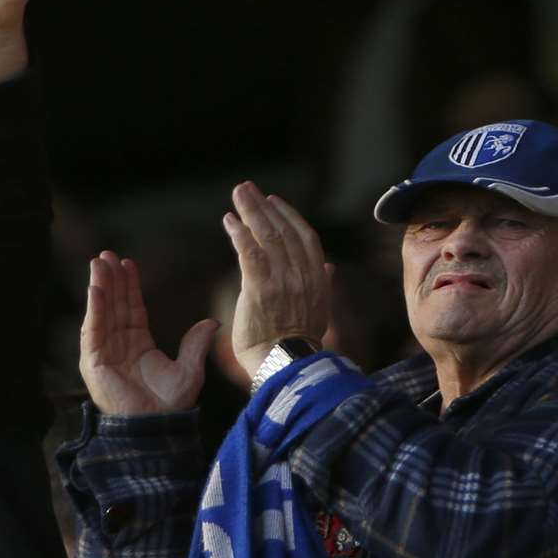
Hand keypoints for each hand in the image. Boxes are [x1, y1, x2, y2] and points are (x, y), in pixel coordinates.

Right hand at [79, 252, 218, 415]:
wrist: (156, 427)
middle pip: (114, 305)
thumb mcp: (189, 370)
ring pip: (101, 313)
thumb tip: (212, 321)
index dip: (130, 286)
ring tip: (98, 263)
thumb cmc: (170, 404)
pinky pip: (92, 331)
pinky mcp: (93, 362)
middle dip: (110, 279)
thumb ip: (196, 344)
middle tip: (107, 254)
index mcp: (138, 345)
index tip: (128, 262)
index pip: (131, 308)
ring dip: (99, 287)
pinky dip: (93, 310)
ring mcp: (103, 353)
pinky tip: (95, 289)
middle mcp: (118, 345)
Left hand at [223, 183, 330, 376]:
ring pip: (267, 236)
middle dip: (264, 206)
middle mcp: (303, 276)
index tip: (274, 202)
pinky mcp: (260, 289)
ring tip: (238, 193)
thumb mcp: (318, 311)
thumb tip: (329, 267)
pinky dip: (239, 234)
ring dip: (251, 211)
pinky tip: (228, 221)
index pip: (306, 238)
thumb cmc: (295, 345)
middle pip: (284, 231)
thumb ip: (321, 285)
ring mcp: (283, 281)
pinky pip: (249, 253)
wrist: (285, 368)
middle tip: (247, 188)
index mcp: (318, 280)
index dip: (289, 217)